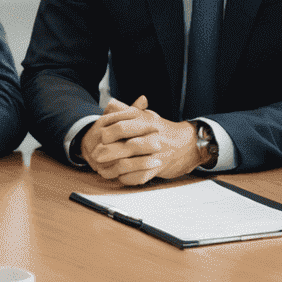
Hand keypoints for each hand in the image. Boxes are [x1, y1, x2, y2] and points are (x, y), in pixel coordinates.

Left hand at [80, 96, 202, 184]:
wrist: (187, 144)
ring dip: (113, 169)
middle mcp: (152, 138)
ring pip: (130, 164)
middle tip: (95, 155)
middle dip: (107, 152)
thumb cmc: (161, 130)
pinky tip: (118, 176)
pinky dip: (126, 178)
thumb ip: (128, 110)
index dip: (108, 133)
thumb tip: (110, 103)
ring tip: (102, 169)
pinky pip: (138, 177)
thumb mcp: (146, 116)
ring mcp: (155, 155)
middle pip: (126, 147)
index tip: (99, 136)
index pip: (123, 127)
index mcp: (147, 123)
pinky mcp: (157, 169)